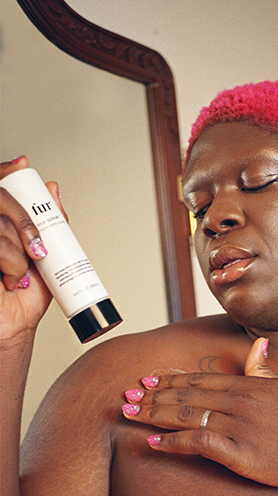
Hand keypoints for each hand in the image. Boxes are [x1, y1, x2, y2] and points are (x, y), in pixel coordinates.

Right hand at [0, 157, 52, 344]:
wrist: (9, 330)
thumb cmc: (23, 297)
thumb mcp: (46, 257)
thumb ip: (49, 224)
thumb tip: (53, 188)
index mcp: (0, 224)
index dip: (4, 170)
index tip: (22, 165)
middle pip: (0, 200)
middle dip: (25, 224)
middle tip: (38, 250)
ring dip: (16, 254)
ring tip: (19, 276)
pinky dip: (9, 263)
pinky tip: (10, 281)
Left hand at [121, 337, 277, 488]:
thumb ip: (265, 370)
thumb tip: (257, 347)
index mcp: (252, 385)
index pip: (202, 379)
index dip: (171, 379)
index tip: (148, 378)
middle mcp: (241, 402)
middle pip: (187, 395)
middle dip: (153, 395)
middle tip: (126, 395)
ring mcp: (240, 427)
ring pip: (186, 416)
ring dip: (154, 414)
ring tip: (129, 413)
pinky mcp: (241, 454)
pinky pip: (198, 444)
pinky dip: (173, 442)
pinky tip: (154, 442)